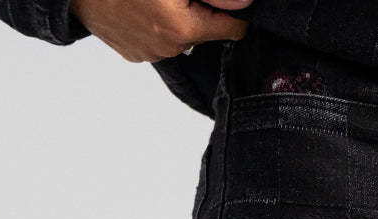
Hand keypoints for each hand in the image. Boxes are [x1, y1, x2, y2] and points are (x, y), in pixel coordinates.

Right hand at [69, 0, 252, 62]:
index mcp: (182, 28)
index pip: (232, 28)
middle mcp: (169, 48)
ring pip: (181, 34)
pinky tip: (139, 5)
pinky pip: (158, 39)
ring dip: (176, 15)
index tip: (224, 0)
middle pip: (205, 30)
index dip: (231, 9)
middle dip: (199, 9)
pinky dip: (156, 23)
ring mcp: (150, 54)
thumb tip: (244, 3)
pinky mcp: (134, 54)